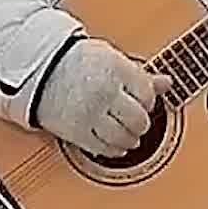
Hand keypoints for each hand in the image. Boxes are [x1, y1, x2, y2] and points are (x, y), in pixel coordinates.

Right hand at [36, 38, 170, 157]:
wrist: (40, 70)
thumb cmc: (78, 62)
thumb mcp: (112, 59)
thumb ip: (140, 74)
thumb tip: (167, 83)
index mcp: (116, 69)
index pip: (147, 95)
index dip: (148, 101)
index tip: (141, 101)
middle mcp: (104, 91)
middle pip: (139, 120)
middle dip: (141, 123)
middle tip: (137, 120)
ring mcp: (90, 113)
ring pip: (124, 138)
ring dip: (130, 139)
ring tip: (127, 133)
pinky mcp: (76, 131)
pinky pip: (103, 149)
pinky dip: (113, 150)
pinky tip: (114, 143)